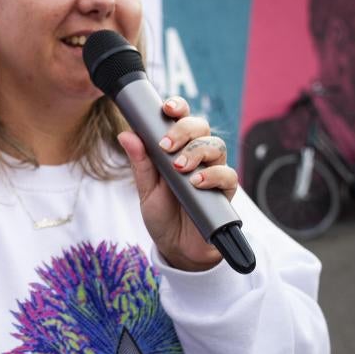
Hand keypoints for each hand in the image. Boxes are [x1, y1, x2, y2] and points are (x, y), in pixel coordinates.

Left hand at [117, 96, 238, 271]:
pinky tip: (197, 182)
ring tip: (179, 167)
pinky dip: (213, 175)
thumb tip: (125, 134)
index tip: (166, 108)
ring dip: (196, 152)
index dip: (178, 107)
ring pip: (216, 145)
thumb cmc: (162, 213)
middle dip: (184, 130)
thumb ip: (140, 162)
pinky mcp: (225, 191)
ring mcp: (213, 171)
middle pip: (201, 126)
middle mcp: (198, 154)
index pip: (182, 118)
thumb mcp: (146, 189)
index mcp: (177, 147)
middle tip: (166, 146)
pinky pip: (228, 174)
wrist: (177, 246)